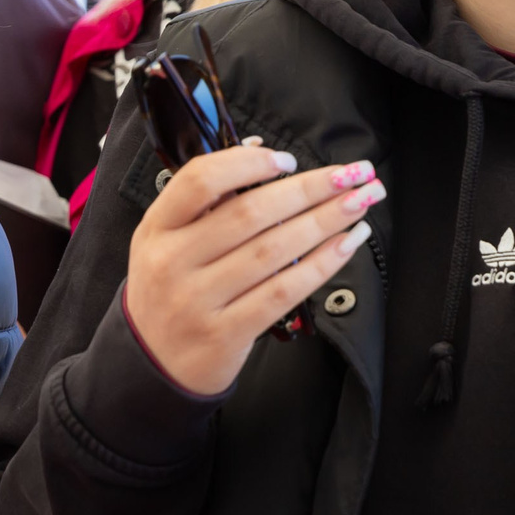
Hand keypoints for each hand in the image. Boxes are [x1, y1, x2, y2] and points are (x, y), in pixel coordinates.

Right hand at [122, 144, 382, 396]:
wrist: (153, 362)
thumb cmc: (170, 289)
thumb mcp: (167, 240)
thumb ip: (206, 201)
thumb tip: (261, 152)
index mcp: (157, 229)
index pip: (199, 181)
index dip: (248, 165)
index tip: (288, 160)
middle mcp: (172, 262)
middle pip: (250, 213)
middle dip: (310, 188)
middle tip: (354, 173)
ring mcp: (197, 301)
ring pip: (273, 250)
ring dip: (326, 221)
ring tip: (362, 201)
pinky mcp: (225, 334)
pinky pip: (283, 292)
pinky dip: (322, 263)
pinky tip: (348, 243)